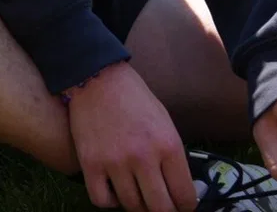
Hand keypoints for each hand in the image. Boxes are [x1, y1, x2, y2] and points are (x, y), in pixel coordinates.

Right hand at [66, 63, 198, 211]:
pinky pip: (102, 200)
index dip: (185, 206)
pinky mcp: (90, 163)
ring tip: (137, 192)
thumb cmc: (134, 99)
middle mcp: (143, 157)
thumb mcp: (165, 123)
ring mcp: (115, 162)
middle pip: (160, 209)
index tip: (181, 204)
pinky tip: (114, 189)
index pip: (185, 197)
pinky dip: (110, 201)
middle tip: (160, 203)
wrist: (97, 78)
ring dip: (137, 204)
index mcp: (168, 145)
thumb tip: (179, 188)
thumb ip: (173, 157)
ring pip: (132, 206)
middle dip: (164, 210)